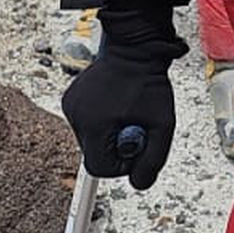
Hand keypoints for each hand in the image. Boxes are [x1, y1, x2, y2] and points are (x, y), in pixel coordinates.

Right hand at [62, 0, 185, 188]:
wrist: (135, 48)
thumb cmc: (150, 83)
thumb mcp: (163, 125)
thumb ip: (153, 160)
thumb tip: (139, 183)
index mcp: (95, 125)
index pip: (100, 168)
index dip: (122, 165)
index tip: (137, 144)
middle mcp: (76, 117)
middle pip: (94, 155)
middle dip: (116, 148)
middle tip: (134, 125)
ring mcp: (70, 106)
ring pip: (89, 140)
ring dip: (108, 134)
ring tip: (125, 111)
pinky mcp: (70, 98)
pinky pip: (85, 124)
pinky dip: (100, 121)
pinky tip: (114, 105)